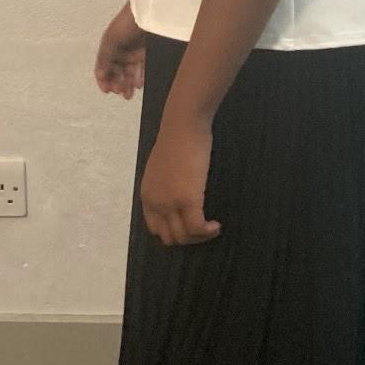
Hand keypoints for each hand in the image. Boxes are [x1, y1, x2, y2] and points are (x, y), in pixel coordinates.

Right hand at [94, 2, 145, 98]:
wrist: (148, 10)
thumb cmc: (127, 22)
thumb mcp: (111, 41)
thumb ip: (104, 58)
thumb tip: (100, 75)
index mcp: (108, 46)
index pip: (103, 67)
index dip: (103, 79)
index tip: (106, 90)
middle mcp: (120, 50)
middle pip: (116, 72)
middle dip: (116, 84)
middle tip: (119, 92)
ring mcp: (133, 51)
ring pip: (128, 72)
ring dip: (127, 84)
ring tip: (128, 93)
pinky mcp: (146, 52)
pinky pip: (141, 68)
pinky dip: (139, 77)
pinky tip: (138, 84)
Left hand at [141, 116, 222, 246]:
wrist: (183, 126)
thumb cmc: (177, 141)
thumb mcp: (162, 169)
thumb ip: (165, 186)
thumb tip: (178, 197)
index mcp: (147, 195)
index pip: (155, 228)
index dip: (173, 232)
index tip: (190, 226)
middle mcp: (155, 203)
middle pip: (170, 237)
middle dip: (188, 238)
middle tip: (204, 229)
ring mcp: (170, 203)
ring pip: (184, 237)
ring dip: (200, 237)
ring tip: (212, 228)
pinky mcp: (188, 199)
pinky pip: (197, 228)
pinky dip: (208, 231)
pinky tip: (216, 225)